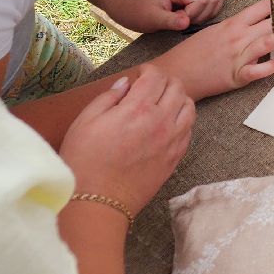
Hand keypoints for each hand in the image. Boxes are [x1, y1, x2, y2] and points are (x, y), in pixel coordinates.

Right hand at [59, 68, 193, 214]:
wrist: (98, 202)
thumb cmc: (84, 162)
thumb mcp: (85, 122)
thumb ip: (108, 97)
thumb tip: (126, 83)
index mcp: (138, 109)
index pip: (156, 76)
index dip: (148, 70)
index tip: (139, 75)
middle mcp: (161, 121)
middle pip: (176, 87)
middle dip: (163, 81)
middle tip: (149, 88)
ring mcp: (172, 140)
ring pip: (189, 106)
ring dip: (177, 99)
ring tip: (161, 103)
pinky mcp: (176, 156)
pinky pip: (189, 128)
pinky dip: (182, 119)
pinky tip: (167, 123)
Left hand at [114, 0, 225, 33]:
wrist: (132, 3)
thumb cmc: (139, 11)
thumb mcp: (151, 19)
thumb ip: (169, 21)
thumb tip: (186, 23)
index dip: (195, 14)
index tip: (179, 21)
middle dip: (204, 13)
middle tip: (185, 20)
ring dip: (210, 10)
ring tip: (191, 18)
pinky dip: (211, 7)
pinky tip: (196, 15)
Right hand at [156, 0, 273, 100]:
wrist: (175, 74)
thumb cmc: (193, 52)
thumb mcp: (214, 31)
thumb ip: (237, 27)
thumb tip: (259, 23)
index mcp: (232, 24)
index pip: (261, 9)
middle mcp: (237, 38)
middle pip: (270, 25)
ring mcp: (237, 57)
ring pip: (268, 43)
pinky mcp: (236, 76)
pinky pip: (258, 71)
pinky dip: (272, 66)